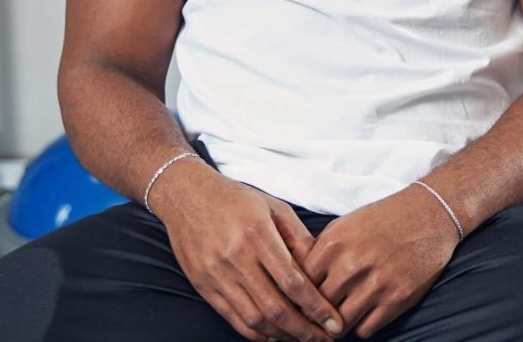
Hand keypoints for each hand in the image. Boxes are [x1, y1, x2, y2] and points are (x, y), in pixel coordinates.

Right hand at [151, 162, 344, 341]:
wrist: (188, 196)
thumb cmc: (237, 199)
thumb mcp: (275, 207)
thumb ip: (298, 238)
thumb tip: (321, 269)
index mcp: (258, 235)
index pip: (293, 282)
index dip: (316, 307)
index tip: (334, 323)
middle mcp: (237, 259)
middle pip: (275, 308)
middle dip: (304, 330)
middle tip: (325, 340)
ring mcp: (217, 276)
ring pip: (255, 320)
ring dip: (283, 335)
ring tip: (304, 338)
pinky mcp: (204, 287)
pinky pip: (234, 319)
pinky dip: (257, 333)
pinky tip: (275, 335)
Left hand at [303, 184, 459, 338]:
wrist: (430, 213)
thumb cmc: (385, 218)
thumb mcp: (346, 224)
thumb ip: (322, 251)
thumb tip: (299, 281)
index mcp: (334, 242)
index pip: (301, 283)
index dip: (301, 293)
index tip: (304, 299)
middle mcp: (352, 264)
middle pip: (319, 306)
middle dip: (319, 312)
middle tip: (321, 315)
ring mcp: (376, 283)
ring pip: (340, 324)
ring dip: (340, 323)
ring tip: (342, 317)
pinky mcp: (397, 299)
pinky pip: (365, 330)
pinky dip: (363, 325)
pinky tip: (366, 312)